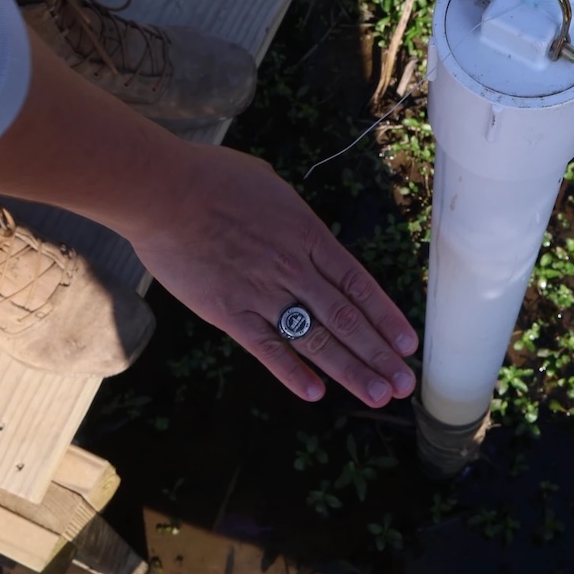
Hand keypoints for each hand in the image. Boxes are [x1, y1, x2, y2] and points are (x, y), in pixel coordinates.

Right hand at [129, 145, 419, 407]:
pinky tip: (316, 393)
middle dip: (379, 354)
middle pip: (347, 319)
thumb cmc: (213, 178)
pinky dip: (292, 373)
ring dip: (350, 371)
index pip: (358, 285)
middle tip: (404, 383)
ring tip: (377, 395)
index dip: (386, 317)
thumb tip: (302, 232)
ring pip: (317, 340)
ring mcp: (263, 294)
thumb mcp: (270, 188)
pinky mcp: (230, 313)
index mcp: (308, 236)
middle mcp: (294, 269)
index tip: (408, 344)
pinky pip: (268, 349)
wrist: (164, 192)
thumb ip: (292, 218)